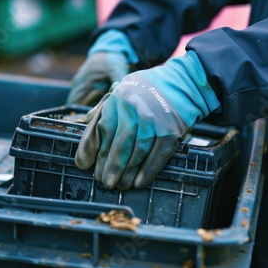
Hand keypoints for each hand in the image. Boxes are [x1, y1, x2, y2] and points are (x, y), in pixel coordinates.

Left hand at [75, 52, 220, 189]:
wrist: (183, 82)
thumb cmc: (149, 89)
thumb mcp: (124, 89)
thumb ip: (106, 106)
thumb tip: (87, 121)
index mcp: (119, 99)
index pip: (101, 128)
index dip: (90, 149)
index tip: (84, 165)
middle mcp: (135, 108)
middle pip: (119, 144)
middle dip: (109, 167)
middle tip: (104, 181)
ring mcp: (155, 120)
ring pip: (137, 152)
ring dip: (127, 173)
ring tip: (120, 185)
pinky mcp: (171, 131)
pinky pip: (157, 156)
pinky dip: (147, 172)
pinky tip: (138, 183)